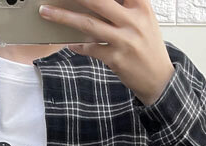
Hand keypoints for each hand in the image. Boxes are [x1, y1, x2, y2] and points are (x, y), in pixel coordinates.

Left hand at [39, 0, 174, 104]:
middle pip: (98, 1)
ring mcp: (124, 40)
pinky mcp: (116, 58)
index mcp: (141, 6)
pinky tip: (70, 43)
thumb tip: (94, 3)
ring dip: (64, 17)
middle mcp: (133, 21)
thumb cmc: (148, 46)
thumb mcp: (143, 19)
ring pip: (88, 24)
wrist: (159, 78)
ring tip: (46, 11)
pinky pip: (90, 48)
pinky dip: (78, 45)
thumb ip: (125, 6)